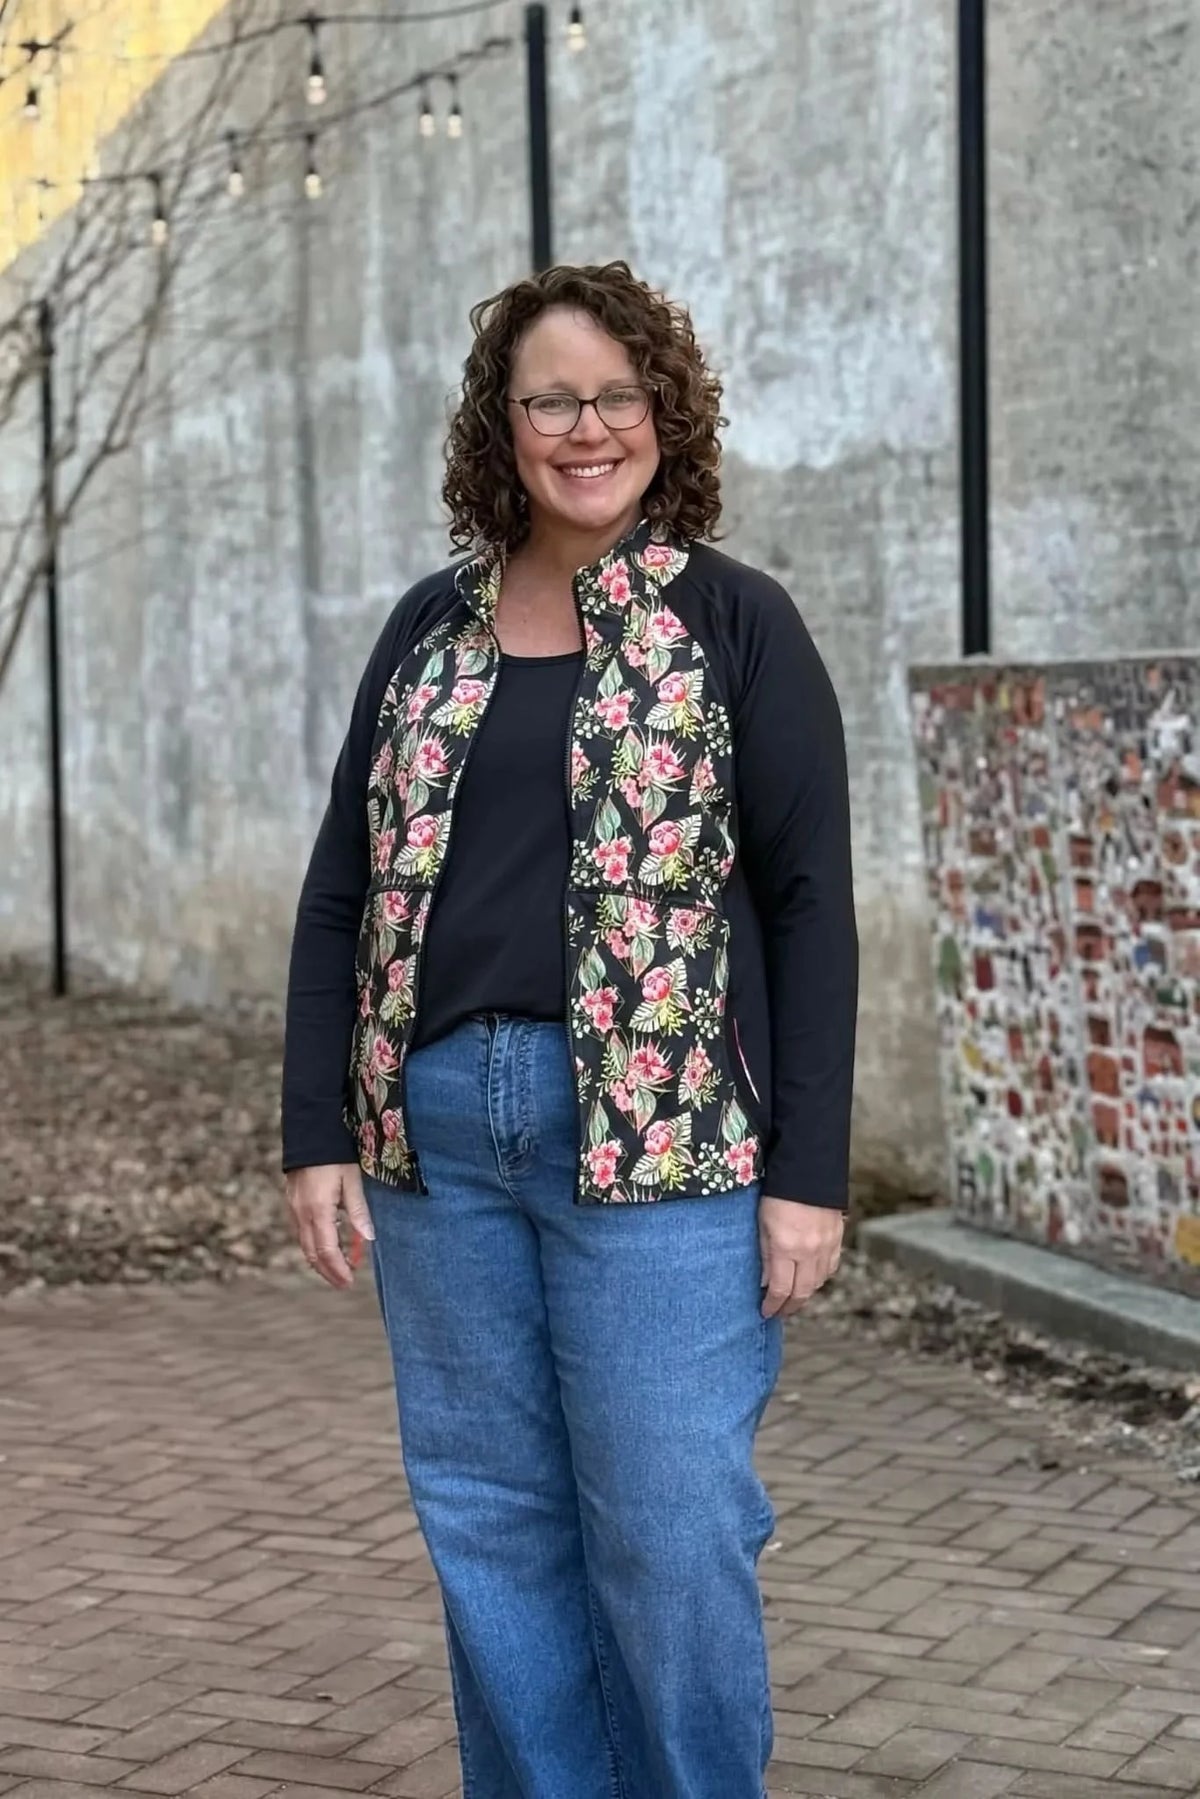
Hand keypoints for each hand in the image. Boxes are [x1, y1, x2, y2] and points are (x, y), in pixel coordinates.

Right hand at [286, 1162, 373, 1288]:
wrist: (310, 1131)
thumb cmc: (335, 1154)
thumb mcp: (352, 1180)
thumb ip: (358, 1211)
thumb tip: (369, 1239)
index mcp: (318, 1210)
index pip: (327, 1251)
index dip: (338, 1269)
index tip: (349, 1281)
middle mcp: (302, 1213)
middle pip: (312, 1254)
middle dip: (328, 1271)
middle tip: (344, 1283)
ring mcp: (294, 1209)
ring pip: (305, 1244)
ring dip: (321, 1260)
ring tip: (339, 1269)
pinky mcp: (293, 1203)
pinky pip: (302, 1232)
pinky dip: (315, 1245)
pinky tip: (328, 1246)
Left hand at [758, 1196, 843, 1318]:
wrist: (807, 1171)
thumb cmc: (778, 1195)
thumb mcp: (762, 1225)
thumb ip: (765, 1256)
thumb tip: (766, 1283)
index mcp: (786, 1248)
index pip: (780, 1289)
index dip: (773, 1305)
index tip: (766, 1312)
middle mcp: (809, 1252)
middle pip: (802, 1292)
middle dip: (790, 1307)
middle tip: (780, 1312)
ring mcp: (826, 1246)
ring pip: (818, 1282)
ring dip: (805, 1294)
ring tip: (793, 1297)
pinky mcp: (837, 1238)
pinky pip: (830, 1267)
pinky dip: (820, 1278)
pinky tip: (811, 1278)